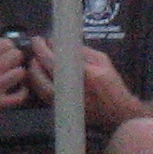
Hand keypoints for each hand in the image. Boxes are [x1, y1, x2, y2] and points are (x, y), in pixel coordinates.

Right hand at [0, 17, 30, 112]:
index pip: (5, 44)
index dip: (5, 46)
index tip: (1, 51)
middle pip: (16, 56)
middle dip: (14, 57)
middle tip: (7, 62)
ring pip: (20, 73)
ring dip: (17, 73)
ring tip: (9, 75)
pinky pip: (20, 96)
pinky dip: (22, 91)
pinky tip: (16, 88)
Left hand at [23, 36, 144, 130]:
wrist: (117, 113)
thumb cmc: (112, 85)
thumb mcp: (102, 60)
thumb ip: (81, 50)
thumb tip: (60, 43)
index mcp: (84, 75)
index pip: (54, 60)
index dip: (42, 49)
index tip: (38, 40)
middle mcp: (71, 90)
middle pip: (41, 74)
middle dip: (35, 59)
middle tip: (37, 49)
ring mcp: (65, 103)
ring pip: (39, 87)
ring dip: (35, 72)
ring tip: (38, 62)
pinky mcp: (63, 111)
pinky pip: (44, 95)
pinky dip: (39, 84)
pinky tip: (42, 76)